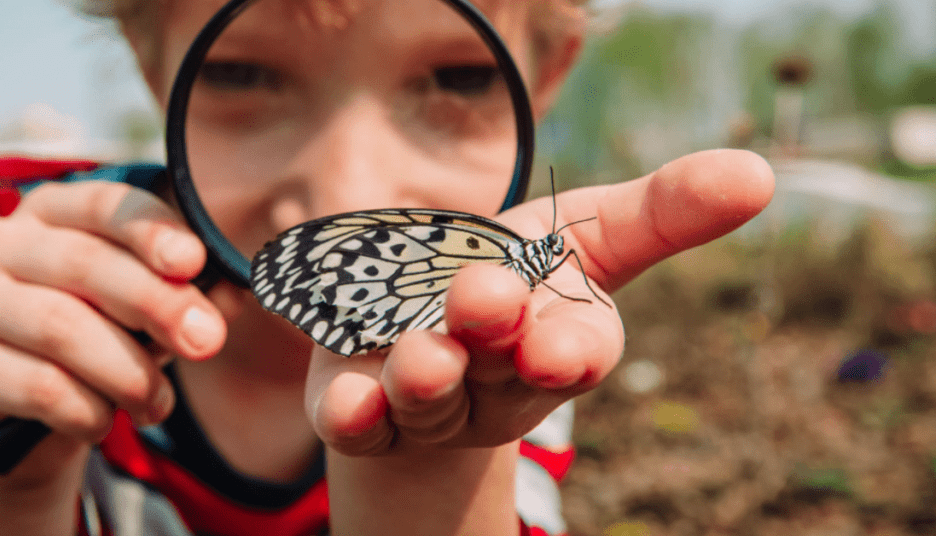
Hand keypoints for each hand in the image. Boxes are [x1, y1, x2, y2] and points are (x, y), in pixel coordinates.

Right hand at [0, 181, 227, 478]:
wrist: (33, 412)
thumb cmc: (105, 337)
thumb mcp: (152, 310)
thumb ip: (193, 295)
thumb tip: (235, 293)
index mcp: (58, 211)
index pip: (107, 205)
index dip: (153, 231)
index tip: (193, 262)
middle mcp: (6, 242)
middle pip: (88, 265)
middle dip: (158, 305)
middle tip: (206, 343)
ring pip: (63, 328)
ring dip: (128, 373)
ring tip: (158, 404)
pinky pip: (39, 386)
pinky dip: (87, 410)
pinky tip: (105, 421)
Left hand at [304, 149, 774, 454]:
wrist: (426, 316)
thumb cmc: (519, 271)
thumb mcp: (590, 231)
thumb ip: (662, 211)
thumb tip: (760, 173)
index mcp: (556, 338)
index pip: (578, 350)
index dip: (572, 350)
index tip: (562, 346)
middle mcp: (497, 380)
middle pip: (501, 369)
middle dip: (495, 339)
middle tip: (486, 301)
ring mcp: (429, 400)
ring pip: (431, 398)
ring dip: (427, 377)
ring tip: (422, 355)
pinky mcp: (362, 406)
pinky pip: (357, 419)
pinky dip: (354, 412)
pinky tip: (347, 401)